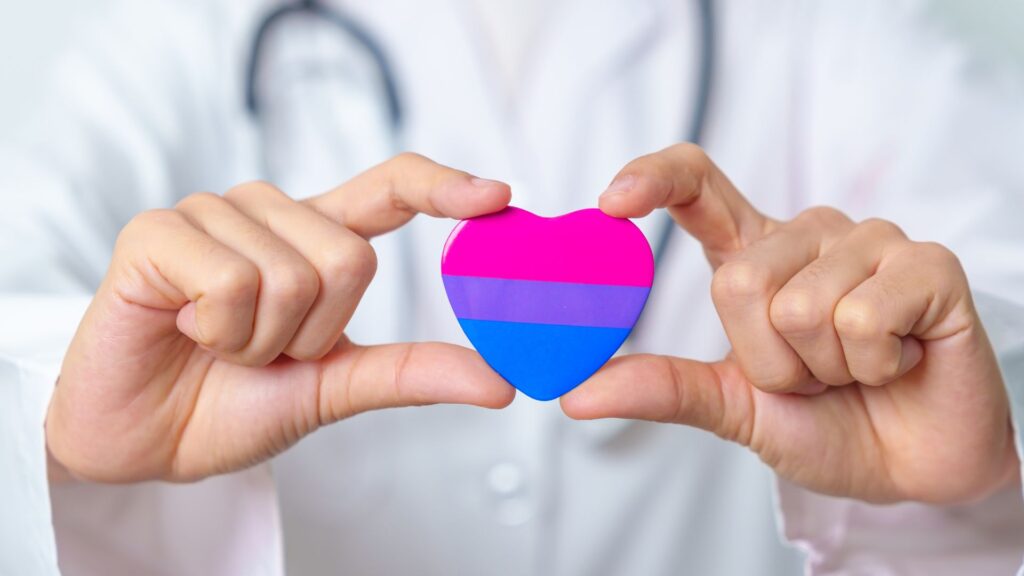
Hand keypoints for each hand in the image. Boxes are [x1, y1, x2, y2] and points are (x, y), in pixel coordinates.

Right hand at [48, 153, 514, 482]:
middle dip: (312, 334)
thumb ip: (409, 373)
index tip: (497, 197)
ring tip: (220, 342)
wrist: (144, 441)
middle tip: (263, 350)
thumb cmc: (235, 404)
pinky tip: (186, 329)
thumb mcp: (334, 387)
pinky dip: (220, 330)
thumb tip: (499, 382)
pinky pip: (231, 279)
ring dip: (261, 340)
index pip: (389, 186)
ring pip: (290, 274)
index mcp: (316, 239)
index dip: (442, 187)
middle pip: (349, 257)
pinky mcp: (158, 231)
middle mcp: (269, 213)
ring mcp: (213, 214)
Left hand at [563, 144, 1017, 503]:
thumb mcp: (732, 406)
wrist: (911, 467)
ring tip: (856, 368)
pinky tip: (897, 361)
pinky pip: (864, 318)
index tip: (611, 202)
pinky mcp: (929, 264)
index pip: (697, 184)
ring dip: (824, 368)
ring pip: (801, 307)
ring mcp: (871, 241)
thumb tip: (576, 394)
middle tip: (813, 375)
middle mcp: (808, 234)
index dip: (653, 178)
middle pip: (740, 282)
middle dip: (770, 361)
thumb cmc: (824, 423)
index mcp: (754, 254)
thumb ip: (663, 388)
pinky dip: (874, 365)